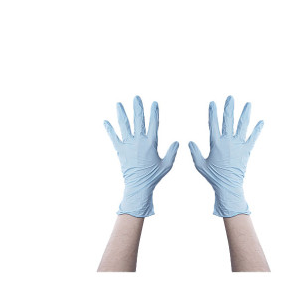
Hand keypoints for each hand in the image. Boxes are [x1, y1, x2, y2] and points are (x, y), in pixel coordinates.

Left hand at [104, 96, 178, 216]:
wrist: (139, 185)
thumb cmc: (154, 176)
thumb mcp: (167, 164)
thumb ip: (172, 152)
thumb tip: (176, 142)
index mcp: (151, 143)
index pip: (154, 123)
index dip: (154, 112)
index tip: (154, 103)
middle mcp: (139, 141)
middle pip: (138, 120)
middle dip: (137, 107)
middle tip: (136, 97)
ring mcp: (128, 145)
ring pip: (124, 125)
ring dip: (121, 113)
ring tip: (118, 104)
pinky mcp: (120, 150)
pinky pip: (114, 137)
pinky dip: (109, 129)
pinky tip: (105, 121)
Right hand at [188, 96, 263, 216]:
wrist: (228, 185)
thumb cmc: (213, 176)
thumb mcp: (200, 164)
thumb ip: (195, 152)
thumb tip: (189, 142)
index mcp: (215, 143)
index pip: (213, 124)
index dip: (213, 112)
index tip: (213, 103)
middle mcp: (227, 141)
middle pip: (228, 120)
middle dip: (229, 108)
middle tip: (231, 97)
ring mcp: (238, 145)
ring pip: (242, 125)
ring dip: (245, 114)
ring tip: (249, 104)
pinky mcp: (247, 151)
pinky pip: (253, 138)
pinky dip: (257, 130)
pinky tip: (262, 122)